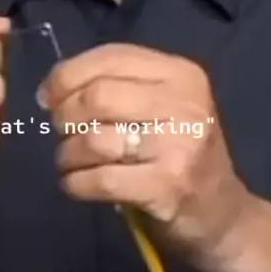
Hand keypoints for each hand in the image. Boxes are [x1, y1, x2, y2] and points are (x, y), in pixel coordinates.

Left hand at [39, 43, 251, 257]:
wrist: (224, 214)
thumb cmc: (179, 151)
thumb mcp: (162, 104)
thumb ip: (116, 84)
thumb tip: (50, 89)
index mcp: (182, 74)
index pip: (112, 57)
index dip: (68, 74)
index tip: (47, 96)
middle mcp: (185, 105)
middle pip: (99, 96)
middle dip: (65, 114)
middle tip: (61, 132)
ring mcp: (179, 148)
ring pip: (95, 139)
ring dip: (68, 153)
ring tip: (70, 161)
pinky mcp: (167, 188)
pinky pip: (101, 180)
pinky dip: (76, 183)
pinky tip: (75, 184)